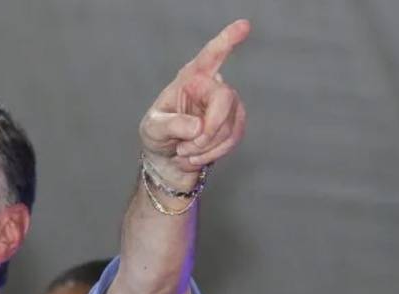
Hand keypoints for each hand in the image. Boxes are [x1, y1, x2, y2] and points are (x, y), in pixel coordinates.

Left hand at [139, 19, 250, 181]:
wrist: (167, 162)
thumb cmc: (157, 138)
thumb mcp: (154, 130)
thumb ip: (172, 125)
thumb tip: (198, 127)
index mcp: (189, 79)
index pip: (210, 56)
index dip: (227, 40)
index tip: (244, 26)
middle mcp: (210, 87)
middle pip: (225, 98)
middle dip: (210, 128)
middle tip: (188, 148)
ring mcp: (225, 105)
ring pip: (231, 124)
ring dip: (209, 146)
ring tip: (186, 152)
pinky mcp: (234, 123)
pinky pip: (235, 137)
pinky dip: (216, 152)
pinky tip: (197, 157)